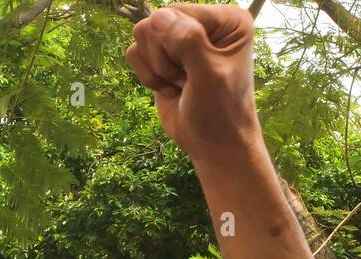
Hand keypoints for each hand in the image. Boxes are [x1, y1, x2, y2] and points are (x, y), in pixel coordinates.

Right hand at [125, 5, 258, 162]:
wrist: (212, 144)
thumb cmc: (218, 112)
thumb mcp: (207, 75)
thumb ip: (187, 41)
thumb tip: (157, 16)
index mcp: (226, 19)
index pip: (177, 13)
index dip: (174, 47)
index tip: (194, 74)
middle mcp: (203, 23)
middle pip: (156, 22)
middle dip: (165, 59)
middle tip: (187, 81)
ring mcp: (181, 39)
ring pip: (142, 36)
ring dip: (156, 68)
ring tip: (180, 84)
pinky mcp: (162, 57)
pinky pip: (135, 52)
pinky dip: (147, 76)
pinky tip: (169, 88)